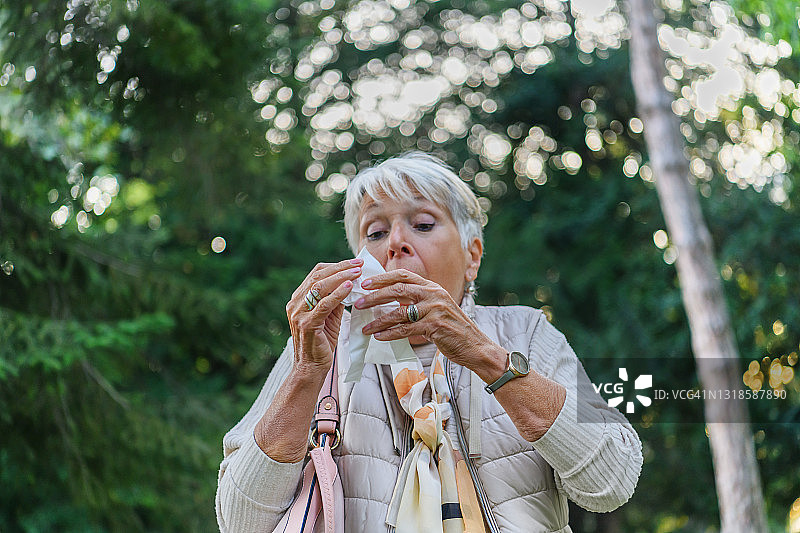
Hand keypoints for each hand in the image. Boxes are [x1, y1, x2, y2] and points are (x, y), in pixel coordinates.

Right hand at [286, 258, 363, 375]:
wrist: (311, 367)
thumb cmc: (321, 342)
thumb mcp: (329, 316)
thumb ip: (336, 300)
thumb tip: (351, 283)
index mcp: (299, 299)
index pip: (316, 273)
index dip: (336, 266)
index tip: (354, 263)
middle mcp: (295, 303)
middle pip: (318, 276)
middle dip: (340, 268)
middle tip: (359, 264)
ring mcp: (298, 314)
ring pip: (319, 287)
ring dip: (340, 277)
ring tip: (357, 273)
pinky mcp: (307, 324)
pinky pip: (323, 305)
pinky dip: (337, 294)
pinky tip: (349, 287)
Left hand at [354, 269, 498, 371]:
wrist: (476, 347)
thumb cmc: (453, 330)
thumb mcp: (437, 309)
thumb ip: (418, 302)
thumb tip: (391, 302)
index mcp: (433, 287)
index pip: (404, 275)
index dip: (383, 277)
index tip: (366, 283)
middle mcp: (434, 294)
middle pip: (398, 289)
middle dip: (375, 296)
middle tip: (358, 302)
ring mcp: (435, 310)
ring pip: (399, 312)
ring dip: (378, 320)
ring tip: (365, 327)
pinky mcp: (435, 327)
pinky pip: (406, 329)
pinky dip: (390, 334)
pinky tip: (379, 337)